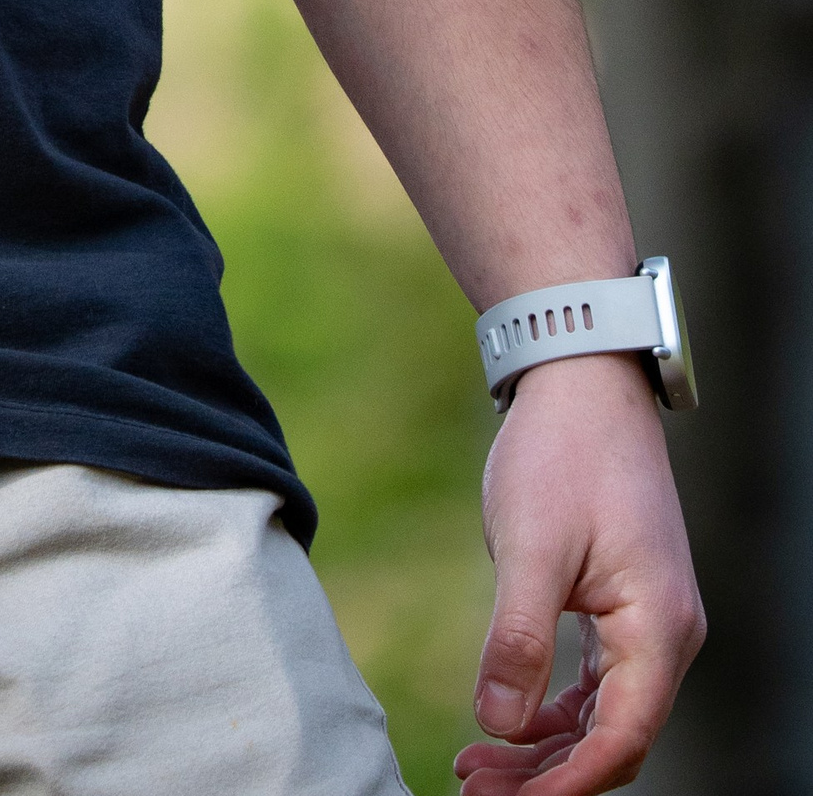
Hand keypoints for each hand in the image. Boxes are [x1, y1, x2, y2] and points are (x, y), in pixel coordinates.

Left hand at [456, 352, 702, 790]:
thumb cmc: (561, 455)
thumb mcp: (530, 545)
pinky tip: (505, 720)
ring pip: (603, 716)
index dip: (565, 785)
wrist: (581, 383)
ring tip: (475, 764)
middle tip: (471, 788)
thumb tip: (499, 724)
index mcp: (658, 630)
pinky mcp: (622, 607)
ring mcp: (647, 623)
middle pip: (614, 739)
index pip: (621, 740)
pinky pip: (596, 684)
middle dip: (547, 776)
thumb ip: (518, 638)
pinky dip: (554, 710)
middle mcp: (666, 637)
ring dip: (545, 749)